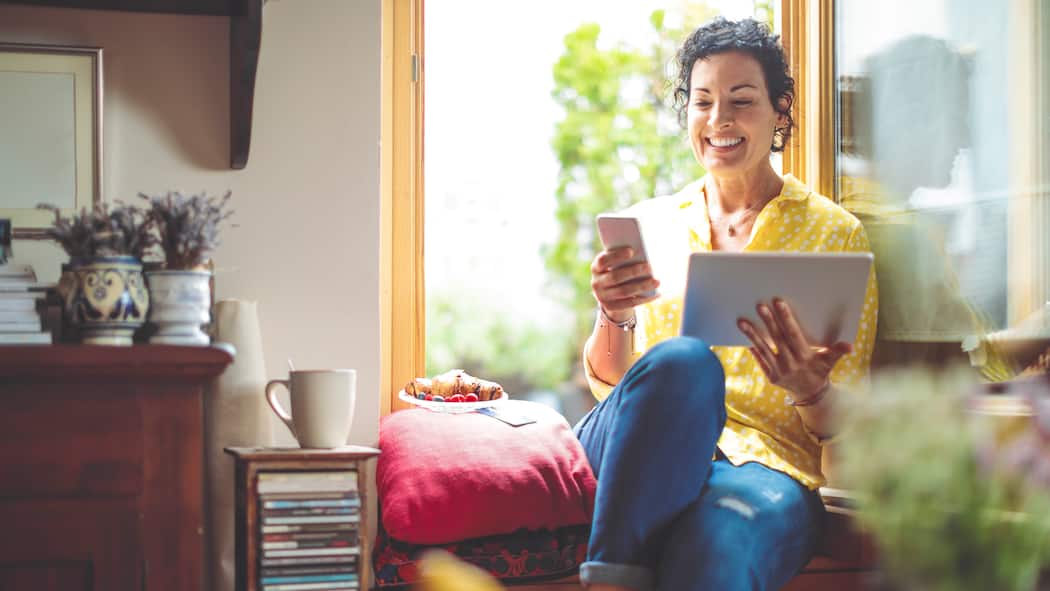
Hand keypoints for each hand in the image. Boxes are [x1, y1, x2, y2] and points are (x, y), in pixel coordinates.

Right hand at [590, 247, 659, 322]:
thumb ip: (624, 260)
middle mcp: (596, 283)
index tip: (631, 251)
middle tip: (649, 267)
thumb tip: (645, 255)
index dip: (616, 256)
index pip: (603, 261)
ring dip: (642, 286)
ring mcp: (602, 297)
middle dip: (633, 271)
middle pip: (615, 277)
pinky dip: (644, 298)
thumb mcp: (616, 265)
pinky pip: (630, 303)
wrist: (611, 295)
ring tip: (657, 281)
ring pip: (624, 291)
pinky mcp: (611, 307)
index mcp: (596, 268)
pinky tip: (656, 294)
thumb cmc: (618, 272)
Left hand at [737, 298, 851, 399]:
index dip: (786, 318)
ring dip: (752, 335)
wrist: (810, 393)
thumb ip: (837, 352)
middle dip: (768, 322)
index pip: (793, 334)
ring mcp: (779, 371)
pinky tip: (743, 336)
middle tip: (759, 306)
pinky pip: (759, 360)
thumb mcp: (830, 361)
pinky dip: (752, 349)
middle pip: (777, 339)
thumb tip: (850, 346)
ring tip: (741, 321)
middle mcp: (790, 364)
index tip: (778, 302)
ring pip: (764, 349)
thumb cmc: (820, 371)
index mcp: (805, 357)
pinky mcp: (770, 376)